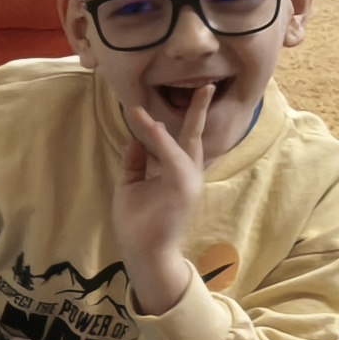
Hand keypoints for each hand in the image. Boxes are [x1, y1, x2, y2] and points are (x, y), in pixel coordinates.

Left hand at [114, 83, 211, 316]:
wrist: (142, 253)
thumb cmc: (137, 224)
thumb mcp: (130, 186)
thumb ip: (135, 162)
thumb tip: (135, 138)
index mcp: (178, 174)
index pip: (179, 142)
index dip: (165, 122)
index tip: (149, 103)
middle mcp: (189, 176)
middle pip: (196, 137)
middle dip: (202, 111)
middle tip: (207, 86)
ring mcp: (189, 182)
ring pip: (189, 142)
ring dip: (190, 116)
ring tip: (197, 92)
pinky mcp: (182, 188)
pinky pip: (173, 157)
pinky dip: (163, 140)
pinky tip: (153, 124)